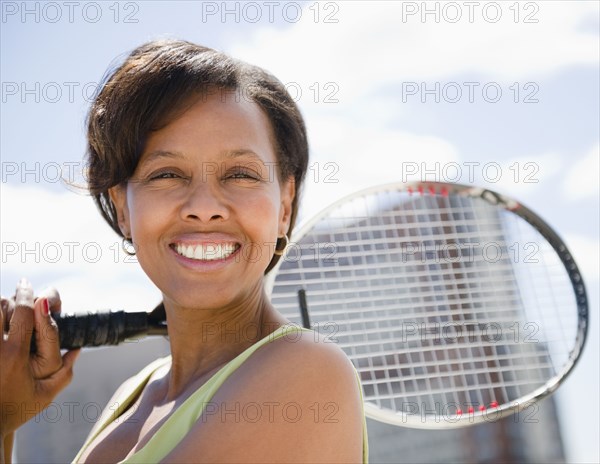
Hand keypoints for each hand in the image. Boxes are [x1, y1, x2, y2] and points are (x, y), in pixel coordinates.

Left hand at [0, 279, 79, 436]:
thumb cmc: (15, 411)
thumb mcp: (45, 396)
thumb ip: (65, 373)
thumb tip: (76, 349)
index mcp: (16, 355)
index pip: (24, 312)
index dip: (28, 294)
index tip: (29, 285)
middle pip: (1, 306)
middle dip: (12, 297)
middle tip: (20, 294)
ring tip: (8, 309)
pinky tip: (0, 321)